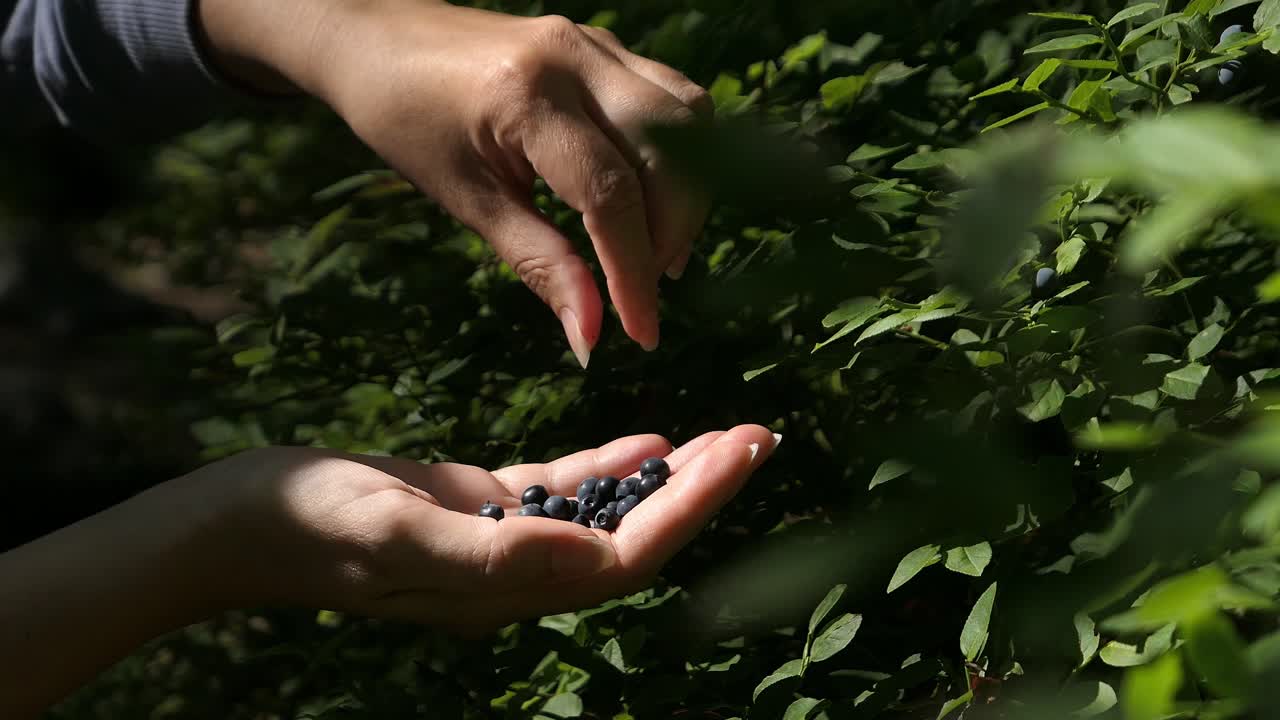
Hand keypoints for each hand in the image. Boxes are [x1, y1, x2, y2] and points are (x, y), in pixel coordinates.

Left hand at [198, 0, 714, 364]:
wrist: (380, 38)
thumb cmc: (407, 122)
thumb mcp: (468, 201)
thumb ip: (539, 265)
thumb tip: (591, 340)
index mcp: (529, 97)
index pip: (611, 192)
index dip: (634, 272)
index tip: (642, 334)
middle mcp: (577, 58)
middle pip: (671, 152)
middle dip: (671, 233)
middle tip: (642, 289)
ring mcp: (598, 45)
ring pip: (687, 122)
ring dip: (687, 195)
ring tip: (654, 251)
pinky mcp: (607, 47)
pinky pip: (673, 103)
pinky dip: (679, 158)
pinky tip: (652, 200)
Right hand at [205, 426, 777, 632]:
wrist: (241, 520)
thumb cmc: (307, 527)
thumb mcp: (395, 536)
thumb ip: (491, 553)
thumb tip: (588, 552)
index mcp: (508, 589)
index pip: (626, 555)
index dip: (692, 510)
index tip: (742, 454)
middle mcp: (518, 574)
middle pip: (636, 537)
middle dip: (703, 492)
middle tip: (761, 437)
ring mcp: (501, 541)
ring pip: (609, 512)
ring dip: (671, 478)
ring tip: (727, 438)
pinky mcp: (480, 509)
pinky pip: (565, 491)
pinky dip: (612, 466)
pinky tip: (651, 443)